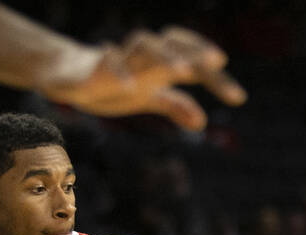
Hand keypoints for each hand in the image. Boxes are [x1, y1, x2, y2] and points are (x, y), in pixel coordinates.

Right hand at [38, 26, 245, 130]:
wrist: (68, 76)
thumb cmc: (113, 82)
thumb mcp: (147, 95)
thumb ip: (174, 104)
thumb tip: (202, 120)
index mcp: (160, 64)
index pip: (193, 61)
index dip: (215, 76)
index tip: (238, 98)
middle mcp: (144, 56)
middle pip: (173, 43)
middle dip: (195, 51)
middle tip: (218, 61)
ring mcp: (120, 57)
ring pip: (144, 43)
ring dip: (164, 54)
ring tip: (182, 70)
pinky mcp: (94, 64)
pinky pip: (108, 60)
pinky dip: (119, 69)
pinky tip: (130, 86)